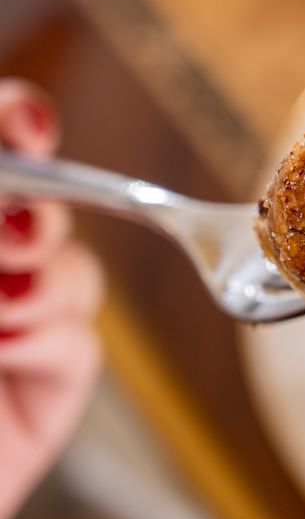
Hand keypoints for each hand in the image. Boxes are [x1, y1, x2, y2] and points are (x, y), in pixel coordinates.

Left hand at [0, 80, 103, 518]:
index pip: (3, 161)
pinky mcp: (44, 392)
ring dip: (48, 277)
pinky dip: (52, 335)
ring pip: (76, 268)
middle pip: (46, 206)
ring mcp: (14, 334)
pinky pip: (81, 341)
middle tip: (12, 228)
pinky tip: (7, 345)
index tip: (29, 126)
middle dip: (41, 204)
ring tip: (1, 303)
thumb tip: (9, 191)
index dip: (17, 126)